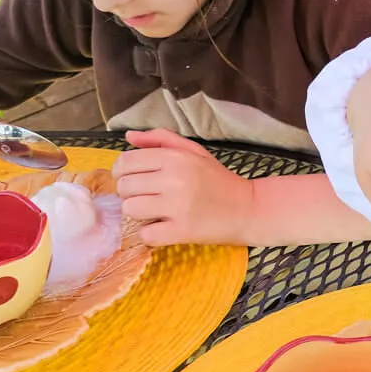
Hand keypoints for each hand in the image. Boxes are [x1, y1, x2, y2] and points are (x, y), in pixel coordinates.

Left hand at [112, 129, 254, 245]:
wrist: (248, 209)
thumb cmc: (219, 180)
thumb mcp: (194, 152)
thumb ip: (162, 139)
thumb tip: (129, 136)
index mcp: (175, 157)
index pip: (126, 162)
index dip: (122, 172)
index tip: (133, 179)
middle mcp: (174, 179)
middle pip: (124, 187)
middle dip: (131, 193)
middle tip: (149, 197)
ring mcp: (178, 206)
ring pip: (130, 210)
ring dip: (139, 214)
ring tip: (157, 213)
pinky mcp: (182, 231)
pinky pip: (146, 234)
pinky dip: (151, 234)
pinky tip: (165, 228)